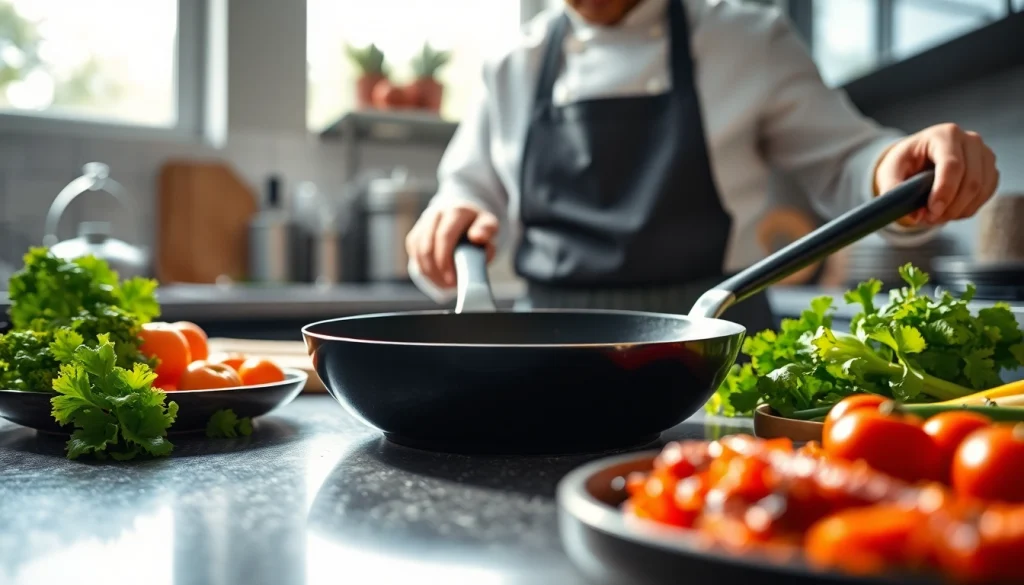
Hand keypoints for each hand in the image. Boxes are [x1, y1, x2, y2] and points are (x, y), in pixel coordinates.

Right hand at [405, 203, 498, 287]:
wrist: (463, 217)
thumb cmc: (477, 227)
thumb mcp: (489, 226)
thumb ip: (487, 231)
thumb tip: (477, 237)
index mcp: (457, 211)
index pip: (444, 236)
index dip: (445, 260)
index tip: (452, 279)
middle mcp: (437, 214)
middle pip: (427, 246)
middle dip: (437, 270)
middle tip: (449, 285)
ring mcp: (424, 223)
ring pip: (418, 252)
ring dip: (429, 272)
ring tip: (443, 284)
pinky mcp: (416, 233)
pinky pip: (414, 254)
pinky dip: (423, 269)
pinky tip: (436, 277)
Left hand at [875, 123, 998, 225]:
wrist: (919, 157)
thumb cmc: (905, 162)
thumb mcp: (890, 171)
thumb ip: (894, 191)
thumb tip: (914, 216)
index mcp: (944, 135)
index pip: (952, 166)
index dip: (944, 191)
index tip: (932, 212)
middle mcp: (970, 140)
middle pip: (970, 180)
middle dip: (951, 207)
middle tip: (930, 219)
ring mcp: (984, 154)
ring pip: (980, 190)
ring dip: (958, 210)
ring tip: (936, 216)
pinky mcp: (990, 169)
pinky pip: (985, 195)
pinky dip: (968, 209)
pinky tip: (950, 210)